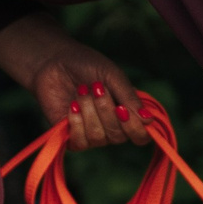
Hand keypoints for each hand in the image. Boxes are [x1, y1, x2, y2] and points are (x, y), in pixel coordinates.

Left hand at [0, 12, 148, 147]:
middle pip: (118, 136)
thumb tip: (149, 121)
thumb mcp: (113, 76)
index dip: (135, 128)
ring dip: (89, 112)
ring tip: (81, 90)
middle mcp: (112, 128)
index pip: (140, 136)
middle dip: (106, 111)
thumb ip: (130, 98)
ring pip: (98, 137)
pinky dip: (76, 122)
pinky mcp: (71, 138)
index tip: (122, 108)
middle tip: (96, 87)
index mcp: (127, 113)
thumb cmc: (86, 66)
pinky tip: (72, 105)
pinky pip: (80, 141)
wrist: (53, 62)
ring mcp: (92, 134)